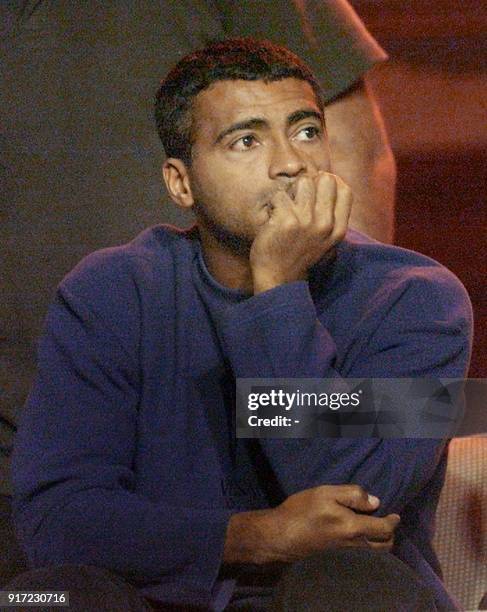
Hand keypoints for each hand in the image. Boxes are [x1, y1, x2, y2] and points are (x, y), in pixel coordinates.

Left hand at [250, 172, 351, 293]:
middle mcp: (326, 224)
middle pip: (326, 179)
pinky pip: (280, 195)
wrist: (278, 279)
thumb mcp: (325, 242)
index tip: (316, 191)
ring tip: (285, 208)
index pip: (345, 190)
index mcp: (339, 229)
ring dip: (291, 191)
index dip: (330, 184)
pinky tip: (272, 218)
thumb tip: (332, 182)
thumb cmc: (299, 257)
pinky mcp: (286, 220)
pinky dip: (273, 204)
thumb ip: (331, 218)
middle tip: (298, 197)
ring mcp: (307, 221)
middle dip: (311, 183)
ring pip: (303, 182)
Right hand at [271, 484, 398, 561]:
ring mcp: (346, 551)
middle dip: (390, 534)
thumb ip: (352, 495)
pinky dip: (368, 544)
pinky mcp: (337, 554)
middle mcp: (354, 544)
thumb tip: (375, 501)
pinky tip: (360, 532)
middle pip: (383, 546)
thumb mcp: (326, 493)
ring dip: (380, 540)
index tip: (396, 515)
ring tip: (376, 526)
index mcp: (354, 527)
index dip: (393, 521)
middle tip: (388, 522)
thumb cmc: (303, 511)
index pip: (384, 529)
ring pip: (373, 550)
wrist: (282, 536)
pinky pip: (361, 551)